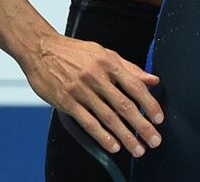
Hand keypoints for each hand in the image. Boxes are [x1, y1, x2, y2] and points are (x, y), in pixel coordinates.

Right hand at [26, 34, 162, 159]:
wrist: (41, 49)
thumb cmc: (74, 52)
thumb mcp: (104, 53)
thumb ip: (129, 68)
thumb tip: (153, 80)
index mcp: (109, 62)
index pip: (135, 86)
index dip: (149, 104)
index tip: (159, 119)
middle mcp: (96, 76)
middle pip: (124, 105)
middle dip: (142, 125)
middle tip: (154, 140)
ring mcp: (81, 90)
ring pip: (108, 117)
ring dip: (125, 135)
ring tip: (137, 149)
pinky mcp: (67, 102)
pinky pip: (88, 122)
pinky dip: (102, 136)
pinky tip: (113, 146)